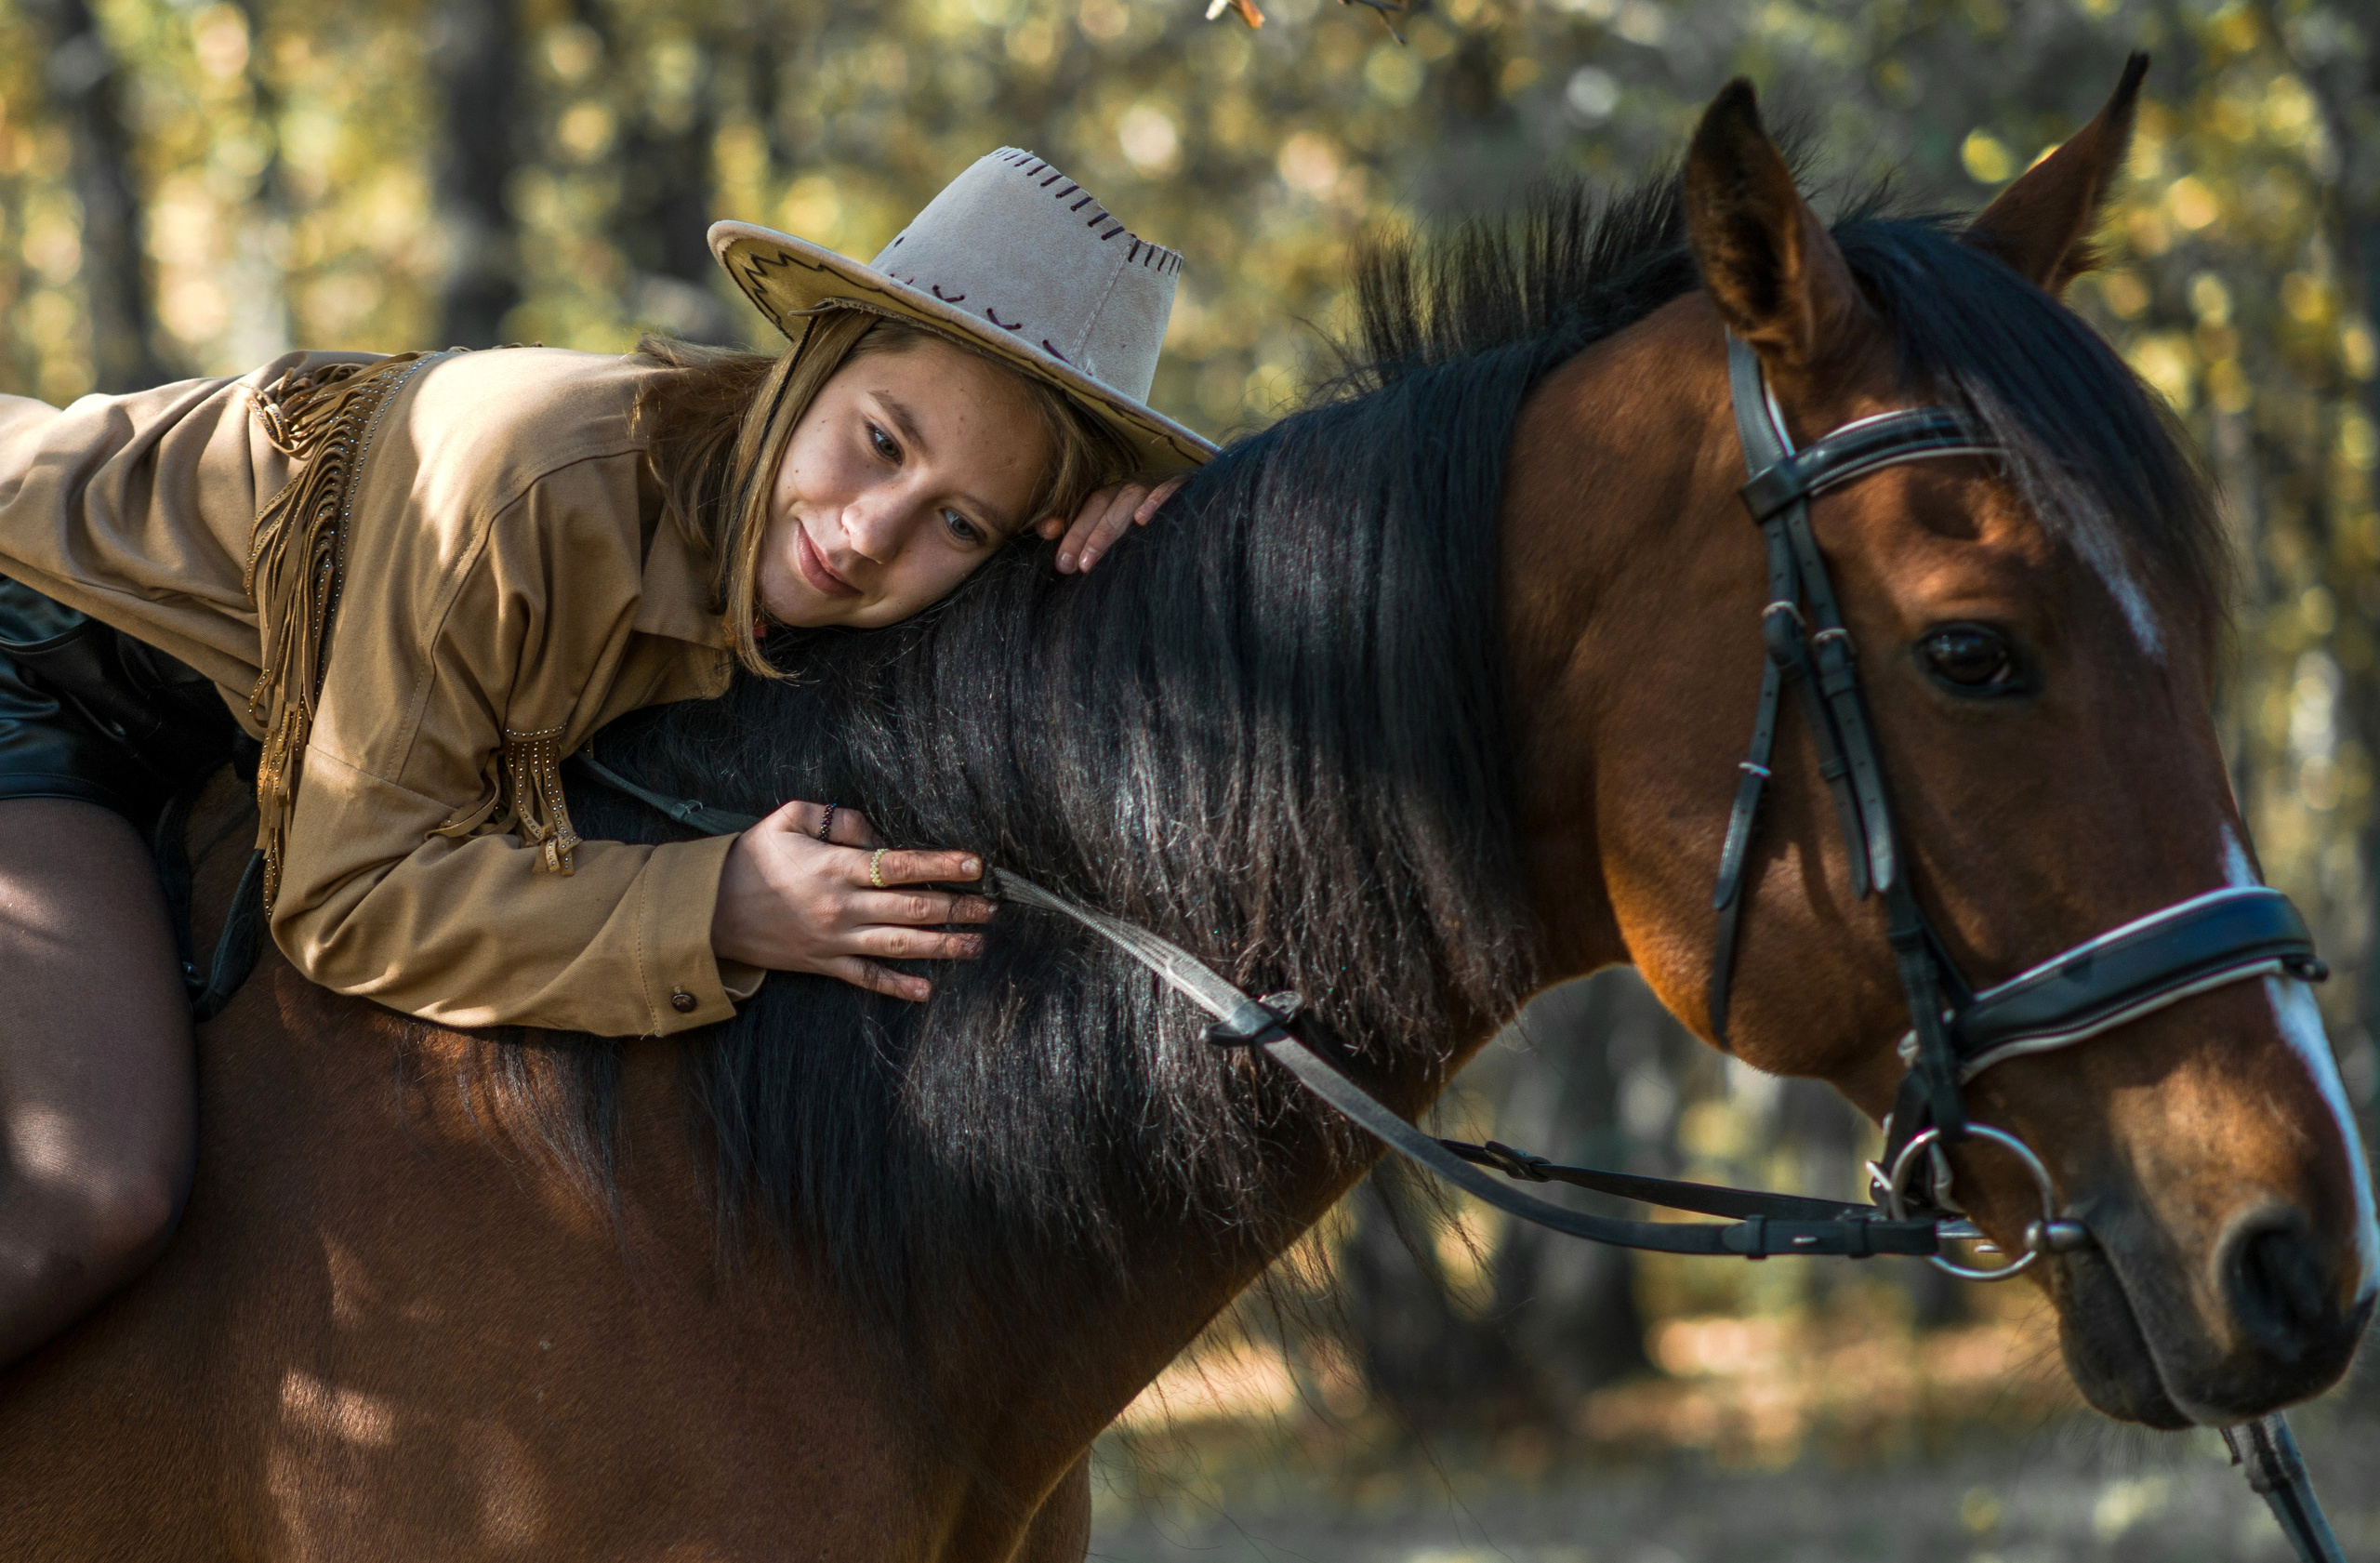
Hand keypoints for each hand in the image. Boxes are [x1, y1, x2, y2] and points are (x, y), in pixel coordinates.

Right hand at [710, 800, 991, 1001]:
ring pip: (900, 946)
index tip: (975, 865)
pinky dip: (898, 986)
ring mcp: (835, 940)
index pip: (900, 865)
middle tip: (992, 907)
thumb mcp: (787, 819)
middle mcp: (842, 907)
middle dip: (957, 908)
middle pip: (912, 909)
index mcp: (835, 868)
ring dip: (943, 946)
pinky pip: (867, 979)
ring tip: (977, 944)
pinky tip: (927, 991)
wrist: (707, 911)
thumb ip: (836, 818)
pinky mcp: (824, 965)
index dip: (941, 865)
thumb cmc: (750, 858)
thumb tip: (874, 831)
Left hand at [1038, 474, 1184, 573]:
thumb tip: (1045, 528)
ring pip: (1129, 499)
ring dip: (1107, 529)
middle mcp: (1133, 487)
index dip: (1072, 530)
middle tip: (1071, 568)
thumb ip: (1081, 530)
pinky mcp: (1187, 486)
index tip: (1058, 559)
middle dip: (1084, 536)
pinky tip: (1143, 520)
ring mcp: (1158, 485)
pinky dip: (1156, 501)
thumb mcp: (1116, 533)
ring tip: (1090, 559)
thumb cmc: (1153, 531)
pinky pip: (1171, 488)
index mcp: (1115, 495)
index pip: (1088, 507)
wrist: (1206, 514)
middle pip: (1103, 504)